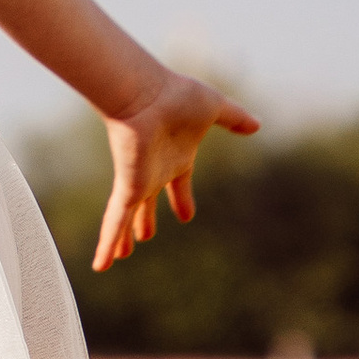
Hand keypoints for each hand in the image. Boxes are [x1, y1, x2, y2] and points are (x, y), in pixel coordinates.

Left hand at [94, 71, 258, 272]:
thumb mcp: (216, 108)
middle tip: (144, 236)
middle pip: (148, 203)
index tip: (186, 216)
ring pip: (127, 217)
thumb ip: (234, 118)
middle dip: (145, 219)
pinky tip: (100, 265)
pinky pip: (115, 221)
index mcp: (176, 157)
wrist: (148, 92)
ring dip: (122, 238)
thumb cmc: (178, 96)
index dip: (182, 199)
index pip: (179, 184)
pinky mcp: (128, 187)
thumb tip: (258, 124)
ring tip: (118, 257)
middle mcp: (155, 171)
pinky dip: (107, 242)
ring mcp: (139, 181)